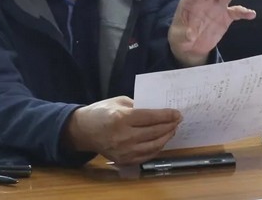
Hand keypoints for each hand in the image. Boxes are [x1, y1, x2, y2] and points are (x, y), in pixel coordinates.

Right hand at [62, 96, 181, 164]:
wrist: (83, 130)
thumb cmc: (101, 112)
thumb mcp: (119, 102)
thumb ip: (138, 106)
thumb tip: (157, 111)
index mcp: (122, 118)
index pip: (151, 117)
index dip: (166, 115)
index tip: (177, 113)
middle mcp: (124, 136)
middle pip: (155, 132)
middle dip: (169, 126)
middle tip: (178, 120)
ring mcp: (124, 151)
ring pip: (154, 146)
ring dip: (166, 137)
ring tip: (172, 130)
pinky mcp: (124, 160)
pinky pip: (146, 155)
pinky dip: (157, 148)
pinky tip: (161, 141)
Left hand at [168, 0, 255, 66]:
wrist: (191, 46)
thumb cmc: (181, 38)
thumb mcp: (178, 38)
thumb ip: (183, 35)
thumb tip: (189, 35)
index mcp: (190, 2)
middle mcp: (205, 0)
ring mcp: (216, 7)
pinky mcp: (225, 16)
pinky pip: (236, 12)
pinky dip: (243, 12)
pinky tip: (251, 14)